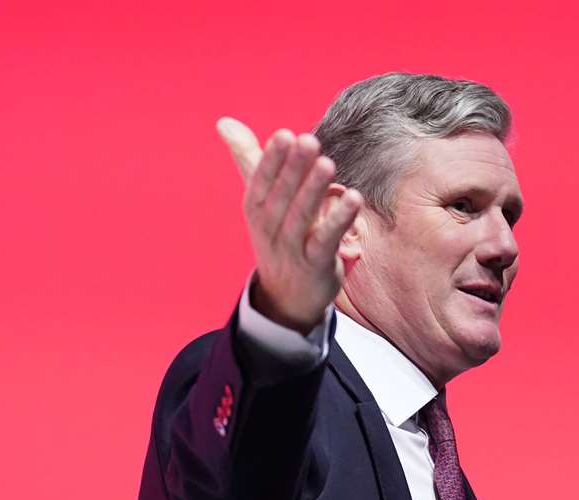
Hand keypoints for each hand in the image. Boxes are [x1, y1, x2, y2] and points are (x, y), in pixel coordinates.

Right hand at [215, 117, 362, 333]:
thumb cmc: (276, 238)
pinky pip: (326, 241)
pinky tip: (354, 198)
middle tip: (308, 140)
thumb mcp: (260, 202)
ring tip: (328, 164)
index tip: (284, 135)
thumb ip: (249, 160)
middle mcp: (269, 229)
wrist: (286, 298)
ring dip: (314, 190)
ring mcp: (291, 249)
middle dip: (294, 169)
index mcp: (255, 209)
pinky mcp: (315, 266)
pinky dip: (339, 220)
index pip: (260, 182)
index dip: (271, 160)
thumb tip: (225, 121)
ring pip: (301, 217)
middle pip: (281, 197)